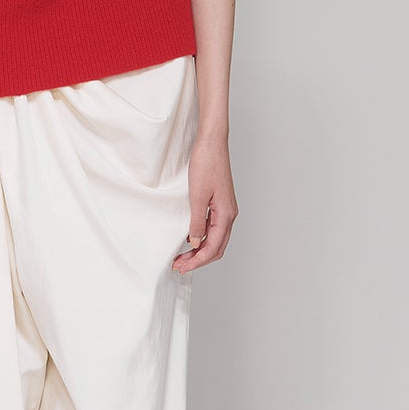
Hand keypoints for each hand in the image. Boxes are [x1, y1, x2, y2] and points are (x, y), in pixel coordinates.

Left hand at [172, 132, 236, 272]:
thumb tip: (195, 242)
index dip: (197, 261)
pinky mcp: (220, 203)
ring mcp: (226, 209)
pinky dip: (202, 238)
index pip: (213, 248)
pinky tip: (189, 239)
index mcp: (226, 214)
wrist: (212, 143)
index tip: (181, 267)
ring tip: (182, 256)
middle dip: (198, 260)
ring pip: (215, 239)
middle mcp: (229, 214)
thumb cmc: (206, 164)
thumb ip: (197, 222)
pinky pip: (213, 227)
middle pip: (216, 247)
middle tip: (179, 266)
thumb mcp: (197, 196)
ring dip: (200, 251)